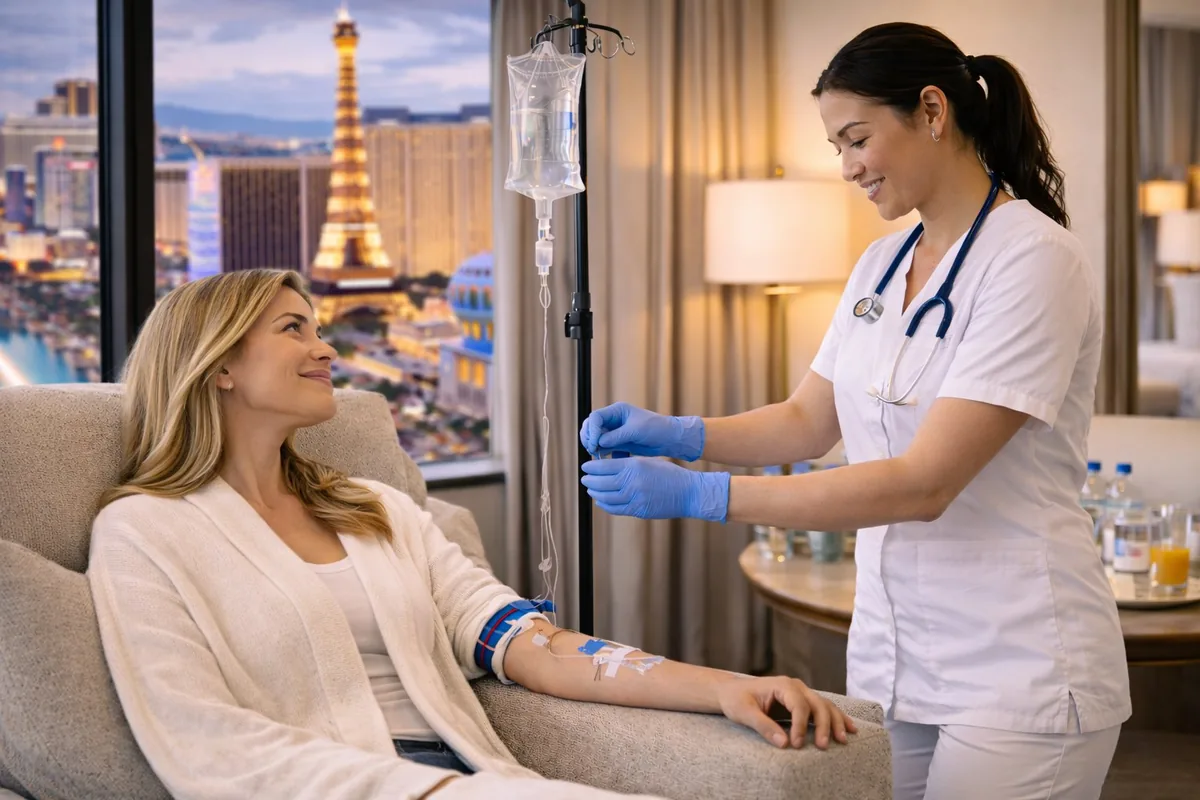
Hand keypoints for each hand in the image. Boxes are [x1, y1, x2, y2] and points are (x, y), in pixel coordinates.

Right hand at [579, 402, 704, 460]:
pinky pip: (604, 448)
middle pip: (591, 427)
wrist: (670, 439)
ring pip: (595, 438)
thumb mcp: (636, 431)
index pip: (595, 418)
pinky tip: (608, 459)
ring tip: (599, 456)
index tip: (595, 444)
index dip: (592, 431)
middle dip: (589, 438)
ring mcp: (615, 432)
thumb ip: (616, 437)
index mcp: (617, 411)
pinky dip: (602, 453)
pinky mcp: (618, 443)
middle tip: (593, 450)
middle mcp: (613, 420)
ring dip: (594, 447)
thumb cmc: (657, 429)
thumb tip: (598, 443)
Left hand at [580, 457, 729, 521]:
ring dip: (595, 492)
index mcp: (634, 465)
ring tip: (590, 488)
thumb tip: (608, 467)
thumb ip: (628, 464)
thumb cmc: (670, 474)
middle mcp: (632, 482)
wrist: (688, 492)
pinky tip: (601, 500)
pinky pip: (615, 508)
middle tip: (584, 478)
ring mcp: (634, 498)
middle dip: (589, 480)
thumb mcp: (648, 462)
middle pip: (601, 482)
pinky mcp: (638, 510)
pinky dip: (604, 504)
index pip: (604, 466)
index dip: (591, 467)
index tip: (585, 466)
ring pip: (605, 496)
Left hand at [716, 676, 856, 749]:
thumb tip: (784, 744)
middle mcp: (796, 686)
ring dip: (836, 722)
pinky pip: (824, 708)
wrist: (731, 691)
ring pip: (825, 705)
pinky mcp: (803, 701)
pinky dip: (837, 718)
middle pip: (817, 704)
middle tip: (823, 746)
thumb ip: (763, 726)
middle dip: (823, 725)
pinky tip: (850, 728)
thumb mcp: (744, 712)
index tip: (797, 744)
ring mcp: (802, 692)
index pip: (799, 705)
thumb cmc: (736, 699)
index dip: (800, 725)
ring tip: (843, 740)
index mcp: (782, 685)